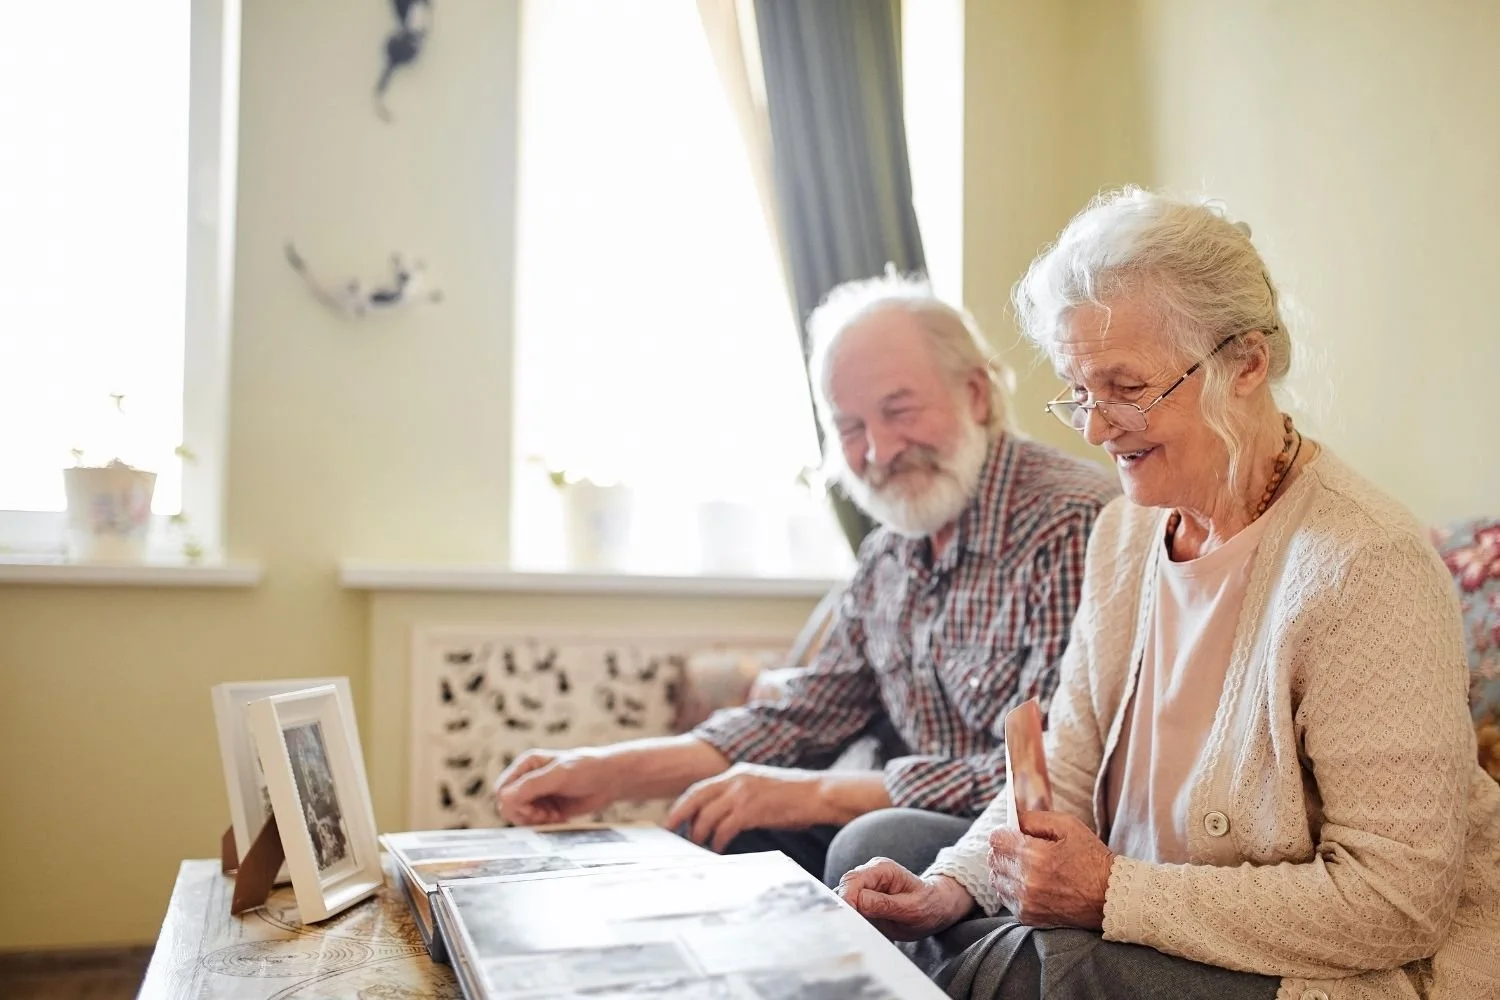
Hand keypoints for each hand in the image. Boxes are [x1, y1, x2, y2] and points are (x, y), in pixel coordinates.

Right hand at [493, 748, 615, 824]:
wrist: (611, 780)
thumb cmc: (587, 769)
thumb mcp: (559, 775)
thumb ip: (531, 786)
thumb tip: (504, 798)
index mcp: (526, 764)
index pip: (502, 790)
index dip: (513, 804)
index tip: (534, 809)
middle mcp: (528, 779)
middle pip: (508, 806)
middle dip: (526, 814)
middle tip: (547, 815)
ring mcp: (537, 794)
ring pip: (519, 816)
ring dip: (536, 820)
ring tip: (554, 815)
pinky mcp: (546, 807)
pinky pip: (533, 822)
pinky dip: (544, 824)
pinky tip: (559, 818)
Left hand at [664, 764, 864, 850]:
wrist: (819, 794)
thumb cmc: (795, 796)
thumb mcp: (762, 786)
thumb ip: (741, 795)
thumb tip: (722, 815)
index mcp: (737, 772)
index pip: (700, 788)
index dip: (683, 805)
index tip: (673, 819)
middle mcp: (736, 779)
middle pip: (695, 798)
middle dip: (679, 816)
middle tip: (670, 832)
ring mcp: (743, 793)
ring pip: (707, 816)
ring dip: (700, 834)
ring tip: (699, 846)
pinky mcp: (751, 810)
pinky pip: (724, 829)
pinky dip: (718, 841)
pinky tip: (719, 849)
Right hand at [836, 859, 972, 940]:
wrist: (937, 907)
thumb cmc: (929, 905)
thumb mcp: (911, 909)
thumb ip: (883, 905)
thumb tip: (856, 902)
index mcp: (882, 869)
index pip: (852, 881)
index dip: (846, 901)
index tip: (849, 921)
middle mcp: (870, 873)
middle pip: (844, 888)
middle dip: (845, 909)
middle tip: (854, 930)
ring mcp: (866, 885)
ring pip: (843, 898)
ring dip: (848, 915)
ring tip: (860, 931)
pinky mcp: (864, 898)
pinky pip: (850, 907)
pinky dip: (851, 919)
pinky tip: (860, 929)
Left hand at [988, 811, 1114, 928]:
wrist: (1110, 897)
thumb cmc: (1091, 858)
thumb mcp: (1068, 826)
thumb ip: (1035, 818)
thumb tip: (1013, 819)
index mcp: (1033, 856)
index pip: (996, 839)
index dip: (1004, 832)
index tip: (1014, 833)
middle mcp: (1025, 882)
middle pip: (993, 859)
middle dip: (1004, 850)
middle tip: (1022, 849)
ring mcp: (1025, 902)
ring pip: (996, 879)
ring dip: (1006, 870)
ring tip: (1027, 867)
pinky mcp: (1028, 917)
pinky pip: (1005, 897)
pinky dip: (1012, 889)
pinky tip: (1030, 883)